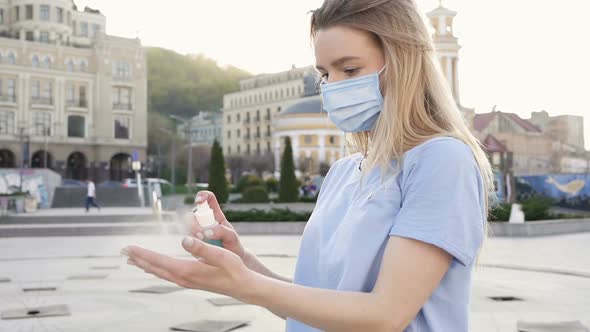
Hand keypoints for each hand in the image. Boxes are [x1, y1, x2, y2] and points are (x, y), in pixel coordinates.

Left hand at [122, 236, 255, 299]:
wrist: (244, 287)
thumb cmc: (235, 270)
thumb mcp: (222, 256)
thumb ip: (202, 247)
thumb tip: (183, 239)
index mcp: (188, 271)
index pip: (160, 261)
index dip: (143, 253)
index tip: (129, 247)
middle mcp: (184, 278)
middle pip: (155, 268)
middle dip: (139, 259)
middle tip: (123, 251)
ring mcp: (187, 281)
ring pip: (160, 272)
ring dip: (145, 265)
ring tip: (132, 260)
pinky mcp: (192, 281)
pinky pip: (167, 274)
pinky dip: (157, 269)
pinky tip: (154, 268)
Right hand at [190, 191, 245, 260]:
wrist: (232, 261)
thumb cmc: (233, 245)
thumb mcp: (231, 237)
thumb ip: (221, 231)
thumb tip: (206, 232)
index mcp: (215, 215)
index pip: (208, 198)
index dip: (202, 196)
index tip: (199, 201)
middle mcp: (204, 221)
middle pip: (191, 215)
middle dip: (193, 223)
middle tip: (200, 234)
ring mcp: (196, 232)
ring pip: (187, 228)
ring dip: (192, 234)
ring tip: (202, 243)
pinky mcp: (192, 243)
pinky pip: (186, 240)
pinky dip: (189, 243)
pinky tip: (197, 250)